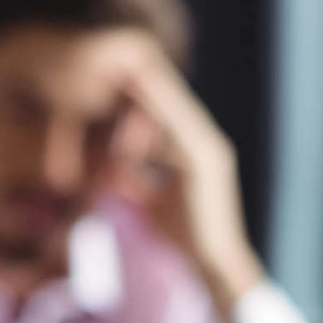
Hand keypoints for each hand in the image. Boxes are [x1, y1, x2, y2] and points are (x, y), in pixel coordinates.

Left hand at [105, 39, 264, 314]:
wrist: (212, 267)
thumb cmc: (181, 242)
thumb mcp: (151, 204)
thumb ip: (137, 183)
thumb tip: (111, 175)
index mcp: (192, 157)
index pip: (164, 117)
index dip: (140, 96)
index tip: (114, 75)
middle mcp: (205, 148)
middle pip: (172, 104)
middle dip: (146, 81)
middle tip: (120, 54)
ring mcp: (209, 154)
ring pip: (176, 110)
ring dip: (153, 86)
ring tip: (129, 62)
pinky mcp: (205, 163)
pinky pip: (179, 128)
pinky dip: (160, 108)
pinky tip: (140, 91)